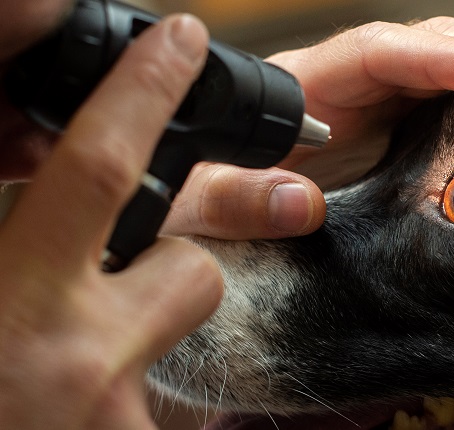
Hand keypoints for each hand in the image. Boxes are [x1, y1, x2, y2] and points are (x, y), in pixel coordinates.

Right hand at [0, 15, 221, 429]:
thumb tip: (70, 188)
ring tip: (83, 364)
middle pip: (189, 264)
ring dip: (150, 329)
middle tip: (126, 280)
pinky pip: (172, 400)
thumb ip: (14, 245)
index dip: (141, 94)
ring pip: (182, 332)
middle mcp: (68, 355)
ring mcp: (115, 411)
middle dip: (178, 257)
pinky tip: (78, 411)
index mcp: (5, 300)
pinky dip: (134, 394)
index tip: (182, 43)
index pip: (94, 171)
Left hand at [164, 17, 453, 237]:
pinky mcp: (405, 123)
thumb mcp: (192, 203)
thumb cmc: (192, 199)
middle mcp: (354, 80)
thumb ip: (233, 198)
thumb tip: (302, 201)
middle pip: (450, 41)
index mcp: (307, 86)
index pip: (392, 51)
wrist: (198, 208)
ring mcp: (385, 98)